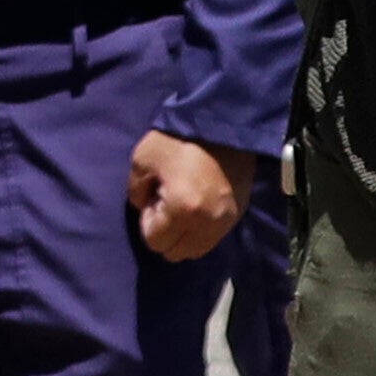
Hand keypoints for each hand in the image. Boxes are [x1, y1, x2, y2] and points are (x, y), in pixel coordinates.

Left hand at [127, 126, 244, 263]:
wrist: (221, 123)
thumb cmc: (177, 139)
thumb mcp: (142, 160)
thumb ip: (136, 192)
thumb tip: (146, 208)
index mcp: (182, 209)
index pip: (156, 242)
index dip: (148, 223)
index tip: (152, 199)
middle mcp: (207, 223)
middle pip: (178, 253)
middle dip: (166, 234)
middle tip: (165, 204)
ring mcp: (226, 220)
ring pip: (198, 249)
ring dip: (184, 235)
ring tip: (182, 206)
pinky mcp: (239, 214)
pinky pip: (214, 237)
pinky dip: (201, 230)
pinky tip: (197, 206)